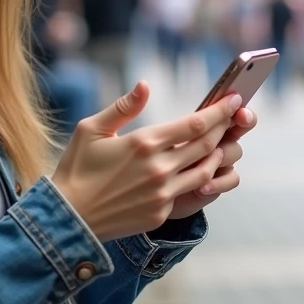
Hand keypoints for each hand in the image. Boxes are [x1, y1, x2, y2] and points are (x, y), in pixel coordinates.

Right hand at [50, 82, 241, 241]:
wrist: (69, 217)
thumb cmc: (77, 168)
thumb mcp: (91, 129)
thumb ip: (123, 106)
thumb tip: (145, 86)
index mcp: (143, 142)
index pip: (195, 124)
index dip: (219, 111)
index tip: (234, 99)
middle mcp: (159, 168)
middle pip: (207, 144)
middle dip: (225, 127)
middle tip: (234, 115)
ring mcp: (162, 193)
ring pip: (205, 170)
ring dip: (217, 154)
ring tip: (220, 142)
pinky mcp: (161, 213)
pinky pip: (189, 192)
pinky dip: (198, 178)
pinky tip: (198, 169)